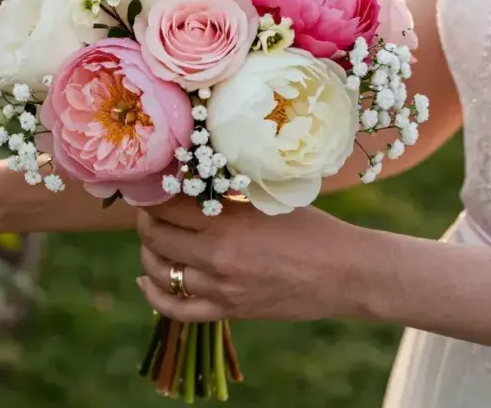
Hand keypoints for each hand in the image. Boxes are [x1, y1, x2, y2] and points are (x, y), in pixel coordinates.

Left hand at [135, 201, 366, 322]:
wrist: (346, 273)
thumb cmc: (311, 228)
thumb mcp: (264, 202)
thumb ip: (225, 198)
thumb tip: (187, 181)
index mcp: (226, 224)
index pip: (166, 207)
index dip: (152, 196)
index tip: (151, 188)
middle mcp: (217, 258)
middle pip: (156, 238)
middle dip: (146, 221)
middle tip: (150, 211)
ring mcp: (221, 289)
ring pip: (161, 272)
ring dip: (149, 254)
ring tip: (152, 240)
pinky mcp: (229, 311)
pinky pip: (177, 310)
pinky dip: (155, 296)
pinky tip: (146, 282)